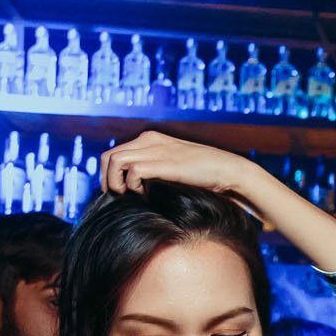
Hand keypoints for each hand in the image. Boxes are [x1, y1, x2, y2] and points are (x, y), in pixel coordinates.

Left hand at [100, 130, 257, 198]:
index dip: (109, 174)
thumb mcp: (173, 167)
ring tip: (127, 196)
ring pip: (115, 161)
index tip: (118, 192)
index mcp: (150, 139)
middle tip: (117, 196)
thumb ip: (154, 170)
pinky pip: (132, 171)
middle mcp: (149, 140)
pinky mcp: (164, 162)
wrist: (228, 171)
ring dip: (115, 182)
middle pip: (108, 156)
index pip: (114, 152)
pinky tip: (144, 194)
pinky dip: (132, 185)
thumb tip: (134, 187)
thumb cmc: (204, 176)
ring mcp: (156, 149)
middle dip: (107, 179)